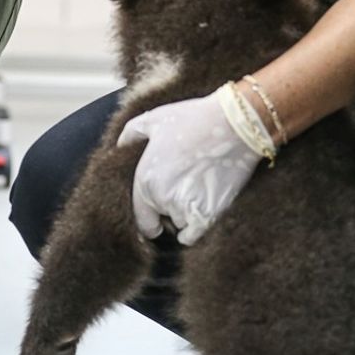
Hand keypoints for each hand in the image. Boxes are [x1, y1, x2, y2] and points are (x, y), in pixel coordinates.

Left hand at [116, 86, 272, 244]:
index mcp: (145, 180)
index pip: (140, 217)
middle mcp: (161, 198)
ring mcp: (185, 208)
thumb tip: (119, 146)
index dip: (148, 219)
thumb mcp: (154, 119)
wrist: (235, 124)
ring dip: (186, 214)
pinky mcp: (209, 214)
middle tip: (185, 188)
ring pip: (181, 223)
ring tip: (199, 191)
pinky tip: (199, 217)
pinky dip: (195, 230)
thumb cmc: (194, 119)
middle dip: (170, 208)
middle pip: (163, 217)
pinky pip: (193, 236)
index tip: (155, 221)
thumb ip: (131, 134)